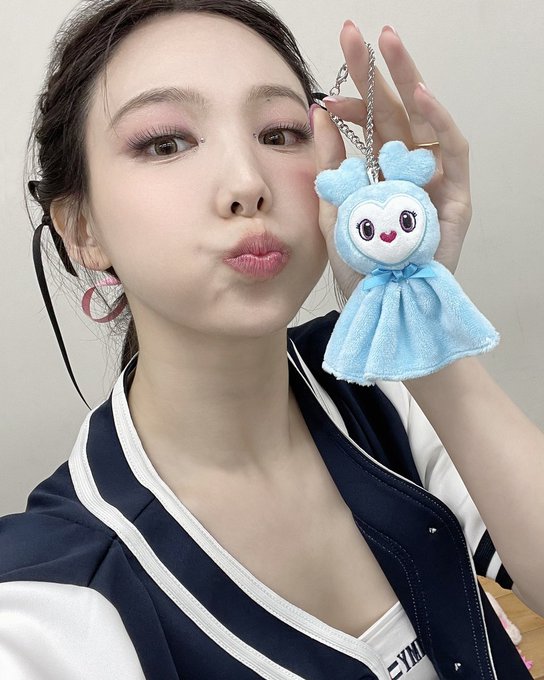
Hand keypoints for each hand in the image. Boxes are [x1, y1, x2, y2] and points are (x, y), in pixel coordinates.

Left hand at [313, 21, 471, 298]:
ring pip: (424, 121)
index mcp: (380, 173)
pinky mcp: (455, 197)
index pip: (369, 127)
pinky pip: (451, 151)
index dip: (351, 103)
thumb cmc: (360, 268)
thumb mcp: (333, 211)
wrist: (381, 311)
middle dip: (376, 73)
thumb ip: (329, 167)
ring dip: (408, 79)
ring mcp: (433, 182)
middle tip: (356, 34)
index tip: (325, 91)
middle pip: (395, 113)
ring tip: (387, 44)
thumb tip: (318, 115)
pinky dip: (438, 120)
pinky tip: (418, 93)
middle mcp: (408, 172)